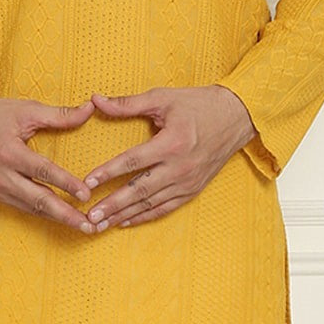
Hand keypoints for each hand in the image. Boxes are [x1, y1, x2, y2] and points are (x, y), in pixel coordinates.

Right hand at [0, 84, 95, 230]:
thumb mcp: (26, 110)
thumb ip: (60, 115)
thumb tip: (89, 110)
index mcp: (9, 152)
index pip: (43, 172)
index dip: (66, 183)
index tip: (86, 195)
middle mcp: (1, 175)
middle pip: (38, 200)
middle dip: (65, 214)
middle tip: (88, 225)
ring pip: (31, 208)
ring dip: (57, 218)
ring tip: (80, 226)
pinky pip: (22, 207)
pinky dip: (42, 213)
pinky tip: (59, 217)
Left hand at [80, 85, 255, 232]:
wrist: (236, 117)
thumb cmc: (198, 104)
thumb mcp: (163, 98)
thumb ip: (128, 103)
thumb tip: (96, 100)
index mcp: (171, 143)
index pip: (133, 161)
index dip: (108, 172)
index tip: (87, 183)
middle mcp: (180, 167)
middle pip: (139, 190)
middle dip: (112, 205)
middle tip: (90, 216)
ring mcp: (187, 182)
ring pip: (150, 204)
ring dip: (123, 216)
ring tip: (100, 225)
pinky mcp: (193, 190)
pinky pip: (165, 208)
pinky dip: (144, 217)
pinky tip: (125, 222)